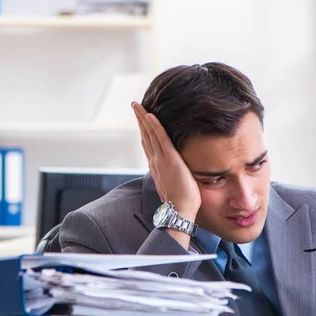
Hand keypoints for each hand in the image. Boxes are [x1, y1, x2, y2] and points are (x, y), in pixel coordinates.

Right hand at [131, 102, 200, 218]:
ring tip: (137, 104)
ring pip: (149, 134)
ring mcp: (161, 160)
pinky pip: (161, 138)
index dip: (144, 130)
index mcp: (156, 166)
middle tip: (134, 105)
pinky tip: (150, 115)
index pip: (148, 144)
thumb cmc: (181, 202)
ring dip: (143, 117)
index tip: (141, 118)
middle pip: (144, 135)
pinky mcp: (170, 159)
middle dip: (139, 119)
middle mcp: (155, 161)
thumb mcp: (175, 184)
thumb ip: (173, 174)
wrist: (180, 211)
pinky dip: (155, 126)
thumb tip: (178, 170)